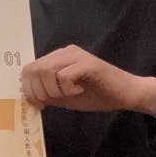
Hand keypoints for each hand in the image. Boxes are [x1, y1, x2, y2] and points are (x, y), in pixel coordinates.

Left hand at [20, 44, 155, 114]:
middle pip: (35, 69)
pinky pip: (64, 76)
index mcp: (58, 59)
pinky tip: (80, 90)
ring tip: (69, 94)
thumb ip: (48, 94)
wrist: (126, 94)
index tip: (40, 104)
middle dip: (39, 92)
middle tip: (53, 101)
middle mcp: (65, 52)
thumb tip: (29, 97)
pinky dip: (67, 89)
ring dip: (53, 90)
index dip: (29, 89)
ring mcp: (77, 56)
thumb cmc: (97, 95)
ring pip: (47, 71)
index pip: (29, 68)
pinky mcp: (88, 63)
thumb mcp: (65, 96)